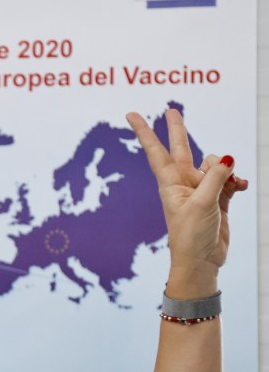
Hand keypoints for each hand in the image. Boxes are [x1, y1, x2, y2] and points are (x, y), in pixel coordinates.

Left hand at [126, 109, 247, 285]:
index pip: (155, 150)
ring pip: (214, 165)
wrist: (201, 261)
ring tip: (230, 184)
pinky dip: (236, 180)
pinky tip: (240, 187)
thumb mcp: (203, 204)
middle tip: (171, 109)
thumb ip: (215, 178)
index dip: (144, 132)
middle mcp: (184, 182)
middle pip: (181, 149)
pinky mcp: (217, 199)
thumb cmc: (191, 235)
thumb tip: (227, 159)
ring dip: (225, 170)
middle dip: (177, 130)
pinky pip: (229, 180)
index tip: (130, 114)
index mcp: (170, 182)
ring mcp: (201, 190)